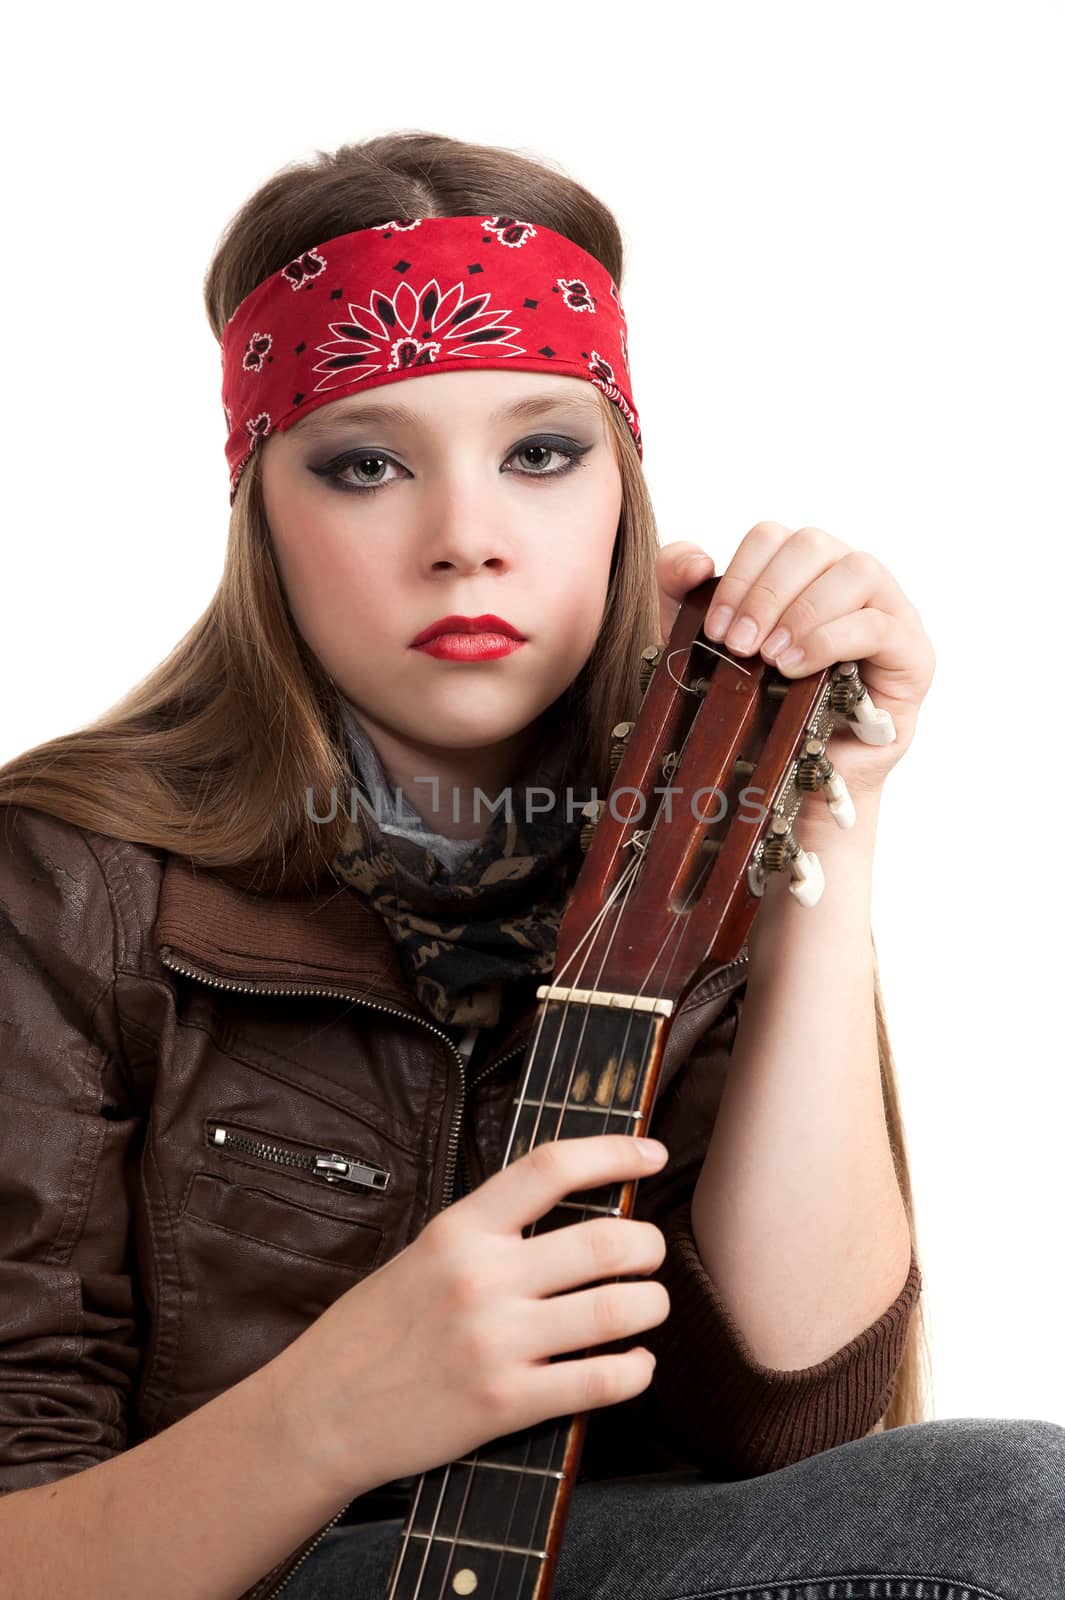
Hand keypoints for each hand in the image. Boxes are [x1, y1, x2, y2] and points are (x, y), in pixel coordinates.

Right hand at [273, 1135, 669, 1502]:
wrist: (321, 1412)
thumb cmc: (374, 1331)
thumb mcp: (424, 1255)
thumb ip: (489, 1233)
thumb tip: (566, 1212)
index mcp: (460, 1230)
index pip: (551, 1169)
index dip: (613, 1153)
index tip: (649, 1155)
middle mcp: (482, 1278)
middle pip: (604, 1242)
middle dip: (648, 1246)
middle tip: (651, 1252)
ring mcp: (496, 1341)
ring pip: (615, 1311)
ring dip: (651, 1305)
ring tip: (650, 1305)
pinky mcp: (506, 1403)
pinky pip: (600, 1381)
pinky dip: (636, 1371)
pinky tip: (636, 1364)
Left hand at [656, 528, 935, 798]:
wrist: (790, 782)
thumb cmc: (755, 709)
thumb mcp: (705, 646)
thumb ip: (681, 591)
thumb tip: (695, 558)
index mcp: (803, 570)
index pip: (774, 537)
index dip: (740, 574)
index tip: (715, 628)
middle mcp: (849, 579)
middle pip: (813, 543)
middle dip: (767, 592)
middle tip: (739, 644)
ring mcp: (889, 611)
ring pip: (857, 571)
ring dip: (804, 612)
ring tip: (772, 659)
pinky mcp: (913, 654)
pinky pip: (879, 625)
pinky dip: (831, 640)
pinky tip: (797, 668)